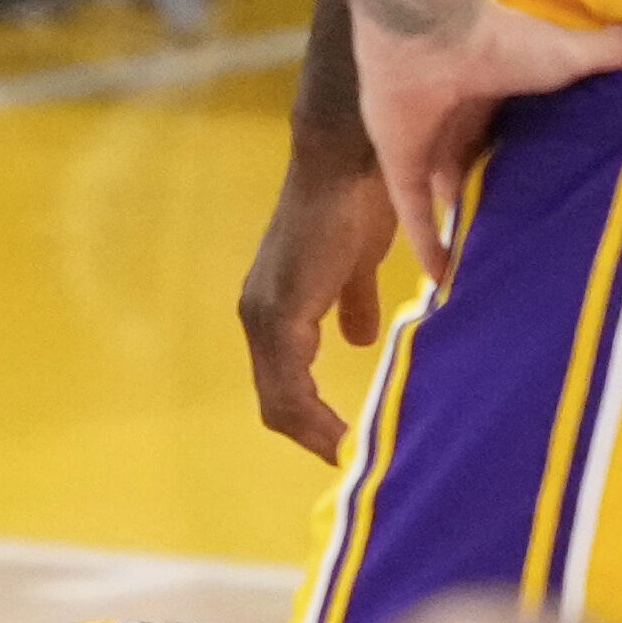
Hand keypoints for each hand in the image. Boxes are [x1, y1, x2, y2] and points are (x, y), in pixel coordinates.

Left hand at [234, 121, 395, 459]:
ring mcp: (266, 316)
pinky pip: (290, 388)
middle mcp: (261, 316)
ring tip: (353, 458)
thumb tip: (360, 338)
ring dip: (318, 433)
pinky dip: (318, 420)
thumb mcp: (360, 264)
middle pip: (279, 403)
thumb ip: (352, 301)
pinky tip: (348, 437)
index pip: (286, 385)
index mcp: (279, 308)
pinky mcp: (280, 314)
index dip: (315, 420)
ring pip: (281, 401)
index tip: (352, 448)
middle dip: (317, 436)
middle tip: (357, 464)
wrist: (352, 157)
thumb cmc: (359, 201)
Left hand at [355, 0, 621, 286]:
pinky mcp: (401, 164)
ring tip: (493, 261)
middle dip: (500, 192)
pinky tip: (445, 279)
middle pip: (482, 163)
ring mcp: (429, 142)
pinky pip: (414, 215)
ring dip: (465, 220)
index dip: (535, 156)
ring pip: (449, 191)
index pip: (518, 130)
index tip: (561, 183)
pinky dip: (428, 245)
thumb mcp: (573, 56)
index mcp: (499, 91)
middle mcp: (462, 117)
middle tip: (530, 233)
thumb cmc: (497, 38)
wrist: (426, 30)